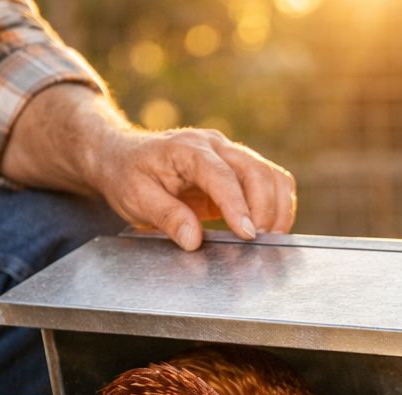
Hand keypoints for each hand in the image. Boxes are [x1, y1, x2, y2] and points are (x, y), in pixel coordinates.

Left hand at [1, 85, 296, 249]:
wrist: (124, 157)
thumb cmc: (128, 176)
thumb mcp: (136, 198)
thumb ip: (166, 216)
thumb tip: (193, 239)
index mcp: (187, 149)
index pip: (222, 175)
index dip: (238, 206)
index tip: (248, 234)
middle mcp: (214, 146)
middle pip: (256, 170)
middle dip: (265, 209)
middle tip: (259, 242)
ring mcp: (229, 154)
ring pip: (271, 174)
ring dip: (278, 207)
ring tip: (270, 238)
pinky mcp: (238, 168)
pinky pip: (270, 181)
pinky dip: (278, 204)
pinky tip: (269, 228)